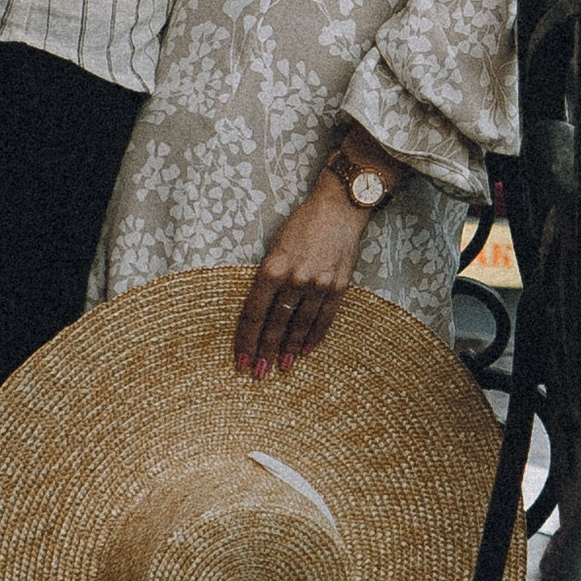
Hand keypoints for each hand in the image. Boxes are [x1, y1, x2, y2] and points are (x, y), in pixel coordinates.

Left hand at [234, 176, 370, 377]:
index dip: (246, 339)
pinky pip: (325, 318)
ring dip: (290, 349)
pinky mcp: (340, 285)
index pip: (254, 313)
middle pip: (275, 324)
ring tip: (282, 366)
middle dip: (265, 351)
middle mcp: (295, 278)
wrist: (339, 207)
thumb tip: (259, 310)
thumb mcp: (275, 245)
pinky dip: (315, 336)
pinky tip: (307, 351)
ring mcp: (319, 283)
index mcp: (273, 267)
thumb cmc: (302, 223)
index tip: (241, 359)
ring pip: (300, 325)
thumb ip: (268, 276)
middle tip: (258, 373)